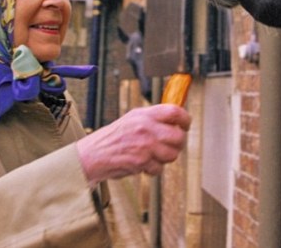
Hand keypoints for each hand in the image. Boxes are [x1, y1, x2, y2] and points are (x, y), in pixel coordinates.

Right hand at [76, 104, 190, 186]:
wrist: (95, 153)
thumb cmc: (115, 137)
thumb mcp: (134, 118)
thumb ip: (154, 117)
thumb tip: (176, 120)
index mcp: (145, 115)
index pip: (175, 112)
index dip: (185, 119)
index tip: (185, 125)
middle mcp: (146, 128)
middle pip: (179, 137)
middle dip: (177, 144)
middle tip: (170, 145)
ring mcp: (145, 145)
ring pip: (172, 154)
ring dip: (165, 158)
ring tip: (153, 155)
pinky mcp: (142, 162)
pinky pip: (159, 168)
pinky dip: (153, 169)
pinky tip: (144, 163)